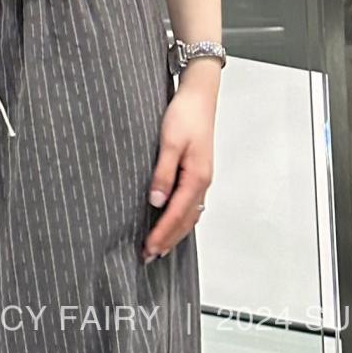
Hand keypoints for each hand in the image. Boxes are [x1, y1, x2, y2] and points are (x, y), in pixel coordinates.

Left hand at [143, 66, 215, 260]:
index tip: (148, 249)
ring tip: (159, 246)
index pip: (176, 215)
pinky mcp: (198, 172)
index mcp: (197, 177)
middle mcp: (203, 182)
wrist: (199, 95)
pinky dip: (181, 218)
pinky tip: (172, 221)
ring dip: (175, 232)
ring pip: (190, 214)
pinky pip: (191, 204)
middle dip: (168, 240)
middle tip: (150, 256)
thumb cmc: (184, 115)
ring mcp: (203, 178)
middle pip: (186, 220)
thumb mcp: (168, 142)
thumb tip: (156, 201)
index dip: (162, 234)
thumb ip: (163, 173)